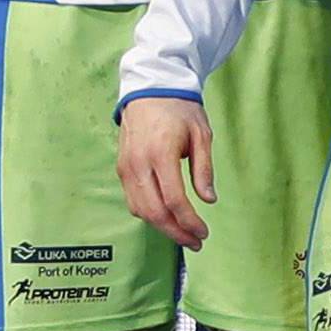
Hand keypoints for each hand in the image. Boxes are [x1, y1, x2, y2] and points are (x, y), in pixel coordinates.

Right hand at [116, 96, 214, 246]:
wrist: (150, 88)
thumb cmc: (180, 109)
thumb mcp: (201, 135)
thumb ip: (204, 169)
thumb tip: (208, 200)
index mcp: (161, 154)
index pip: (174, 200)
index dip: (190, 222)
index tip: (204, 232)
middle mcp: (139, 164)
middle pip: (155, 212)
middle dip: (176, 232)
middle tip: (195, 242)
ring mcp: (126, 167)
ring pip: (141, 210)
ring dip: (162, 227)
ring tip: (183, 234)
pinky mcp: (121, 168)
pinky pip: (133, 200)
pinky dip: (148, 214)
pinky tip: (165, 217)